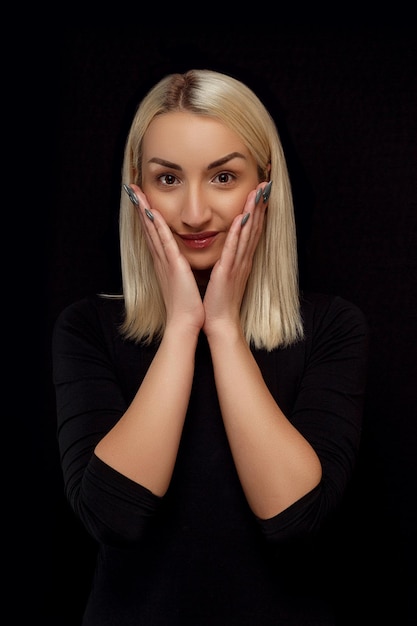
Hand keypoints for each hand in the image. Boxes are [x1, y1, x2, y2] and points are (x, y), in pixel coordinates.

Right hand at [131, 185, 204, 336]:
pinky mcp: (174, 266)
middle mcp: (161, 259)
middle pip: (148, 228)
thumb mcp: (182, 281)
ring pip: (153, 231)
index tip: (141, 199)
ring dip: (145, 210)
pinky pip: (165, 241)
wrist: (185, 322)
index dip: (146, 216)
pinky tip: (153, 213)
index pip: (154, 234)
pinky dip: (158, 227)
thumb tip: (180, 261)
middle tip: (132, 189)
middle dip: (140, 207)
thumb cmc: (186, 305)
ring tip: (136, 193)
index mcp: (164, 262)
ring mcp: (165, 261)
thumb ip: (179, 268)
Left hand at [203, 183, 268, 338]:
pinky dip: (239, 233)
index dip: (258, 210)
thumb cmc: (219, 301)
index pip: (252, 230)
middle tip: (266, 184)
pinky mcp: (228, 271)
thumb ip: (228, 260)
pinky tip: (242, 218)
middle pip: (255, 227)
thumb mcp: (225, 275)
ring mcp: (237, 265)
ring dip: (253, 212)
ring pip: (247, 234)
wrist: (219, 322)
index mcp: (241, 260)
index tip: (261, 192)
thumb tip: (227, 248)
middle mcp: (243, 260)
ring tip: (258, 193)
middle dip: (260, 205)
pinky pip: (234, 249)